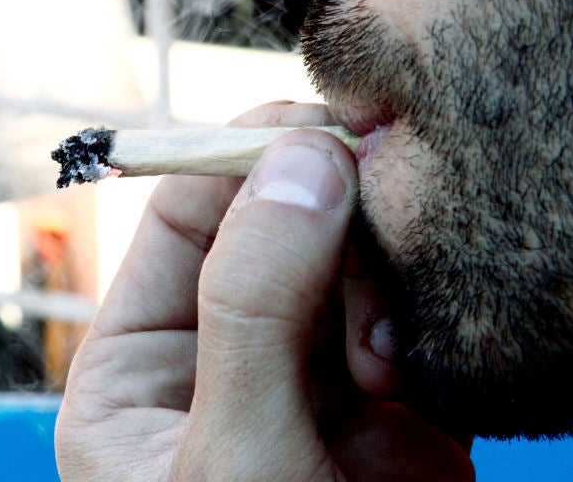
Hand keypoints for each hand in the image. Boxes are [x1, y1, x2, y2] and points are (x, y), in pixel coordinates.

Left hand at [56, 102, 473, 480]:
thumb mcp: (230, 454)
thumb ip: (252, 311)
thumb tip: (299, 162)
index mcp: (139, 371)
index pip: (182, 218)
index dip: (243, 157)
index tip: (316, 124)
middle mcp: (224, 364)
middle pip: (277, 229)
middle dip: (330, 214)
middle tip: (381, 199)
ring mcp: (314, 388)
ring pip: (355, 266)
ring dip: (383, 278)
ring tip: (387, 350)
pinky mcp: (401, 416)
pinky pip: (419, 320)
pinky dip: (433, 315)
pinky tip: (427, 357)